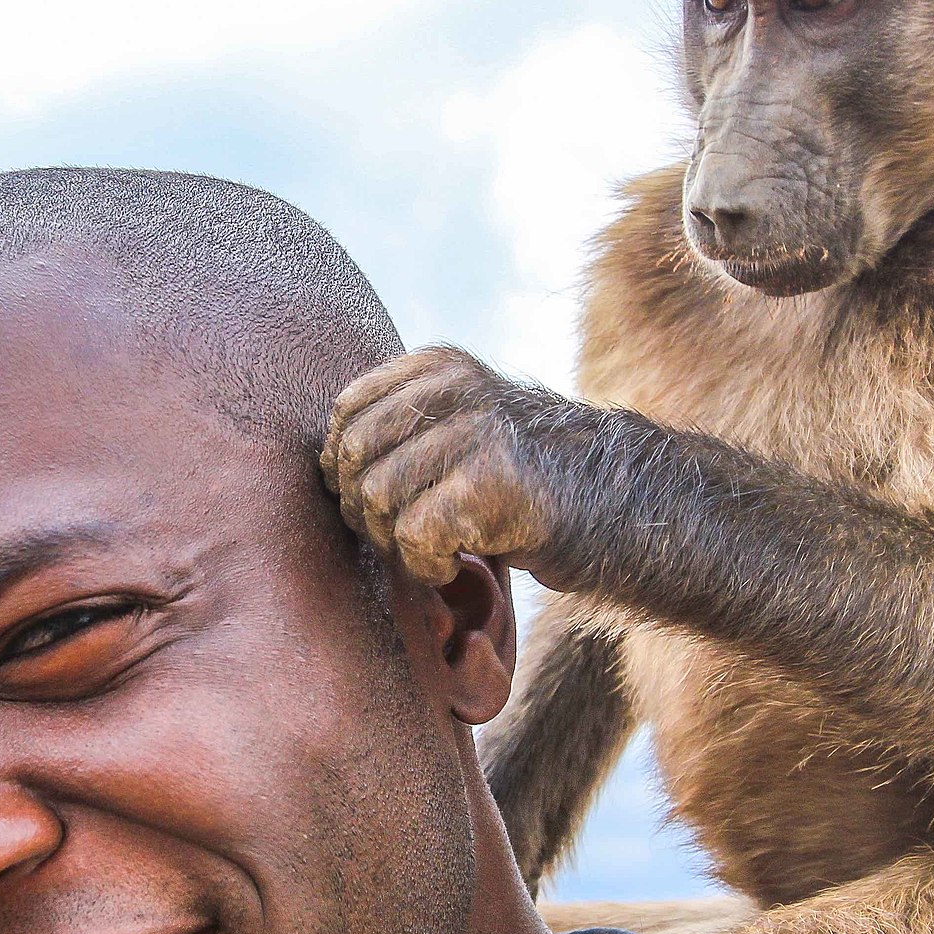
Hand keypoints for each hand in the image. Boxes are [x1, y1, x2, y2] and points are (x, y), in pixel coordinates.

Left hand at [321, 346, 569, 585]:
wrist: (613, 509)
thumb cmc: (521, 482)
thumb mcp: (460, 429)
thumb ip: (400, 426)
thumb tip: (320, 460)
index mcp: (440, 367)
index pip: (347, 409)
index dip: (341, 464)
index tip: (371, 499)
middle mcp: (456, 388)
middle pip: (352, 456)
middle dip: (362, 508)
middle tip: (401, 536)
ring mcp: (474, 432)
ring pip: (375, 498)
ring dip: (394, 542)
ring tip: (435, 549)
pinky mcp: (487, 484)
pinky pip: (412, 536)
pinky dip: (427, 566)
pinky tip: (457, 562)